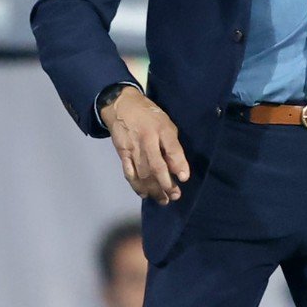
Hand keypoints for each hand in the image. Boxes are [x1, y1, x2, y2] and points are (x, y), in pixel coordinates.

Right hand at [106, 87, 190, 203]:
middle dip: (166, 184)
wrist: (122, 106)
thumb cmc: (150, 116)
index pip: (172, 148)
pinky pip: (129, 172)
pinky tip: (144, 194)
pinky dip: (136, 185)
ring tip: (163, 200)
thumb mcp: (166, 124)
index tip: (184, 179)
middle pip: (157, 166)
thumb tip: (178, 169)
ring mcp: (133, 148)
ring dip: (154, 189)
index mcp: (162, 129)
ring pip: (143, 173)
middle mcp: (147, 139)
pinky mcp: (122, 153)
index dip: (179, 164)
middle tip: (175, 196)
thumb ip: (172, 146)